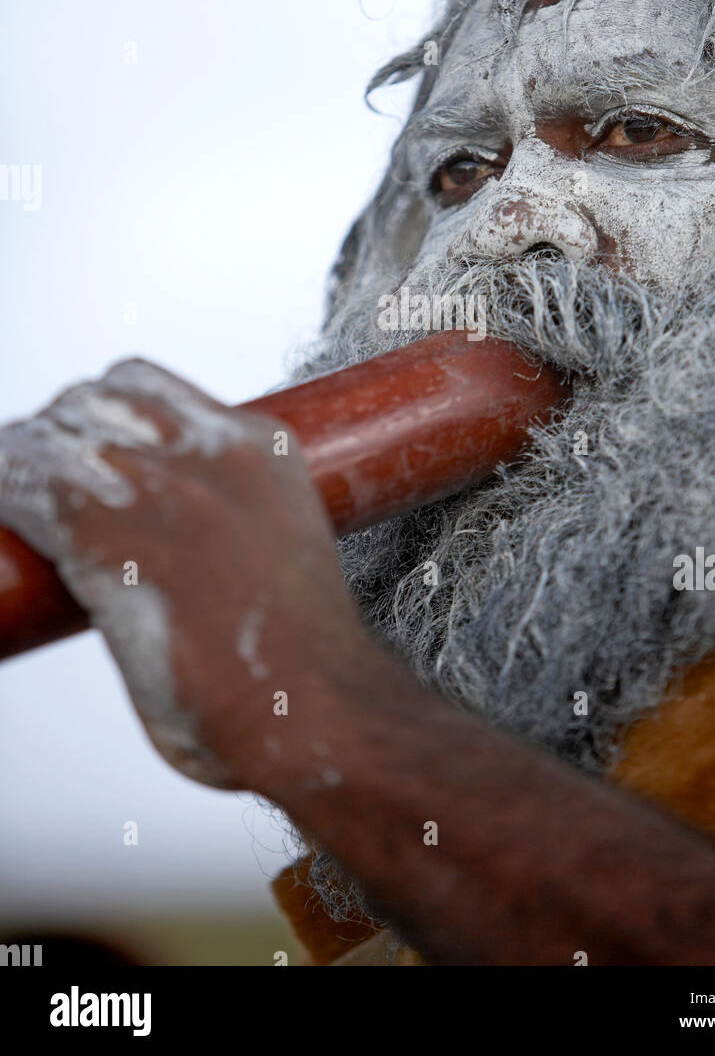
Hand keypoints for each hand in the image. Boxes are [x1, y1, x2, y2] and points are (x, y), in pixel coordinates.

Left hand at [0, 359, 365, 786]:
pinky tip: (16, 526)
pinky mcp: (104, 534)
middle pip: (90, 399)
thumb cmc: (300, 656)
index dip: (103, 415)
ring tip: (31, 512)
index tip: (92, 454)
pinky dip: (8, 498)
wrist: (313, 702)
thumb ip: (224, 514)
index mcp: (256, 444)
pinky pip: (20, 483)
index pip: (143, 383)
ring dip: (27, 470)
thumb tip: (167, 535)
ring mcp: (155, 486)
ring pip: (48, 434)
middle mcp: (205, 449)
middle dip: (61, 438)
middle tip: (51, 491)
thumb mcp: (278, 540)